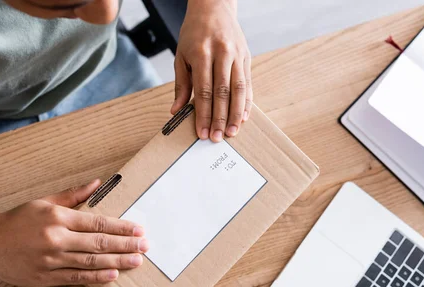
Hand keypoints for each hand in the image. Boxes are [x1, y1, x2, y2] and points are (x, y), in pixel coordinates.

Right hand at [0, 180, 148, 286]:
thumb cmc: (16, 220)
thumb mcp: (44, 202)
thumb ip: (73, 195)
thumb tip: (98, 183)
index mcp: (58, 217)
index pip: (98, 223)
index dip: (122, 228)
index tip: (139, 230)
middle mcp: (57, 238)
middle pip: (99, 243)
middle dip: (126, 245)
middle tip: (146, 247)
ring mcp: (51, 260)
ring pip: (91, 262)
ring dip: (117, 262)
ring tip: (137, 262)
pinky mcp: (45, 277)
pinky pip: (76, 278)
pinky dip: (96, 277)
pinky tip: (113, 275)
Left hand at [171, 0, 251, 142]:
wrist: (213, 7)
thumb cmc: (193, 34)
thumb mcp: (181, 56)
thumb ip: (181, 85)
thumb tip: (176, 111)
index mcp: (202, 53)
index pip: (204, 90)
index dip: (203, 114)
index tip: (202, 132)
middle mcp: (221, 53)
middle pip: (222, 92)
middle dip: (219, 118)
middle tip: (216, 137)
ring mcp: (236, 54)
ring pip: (238, 89)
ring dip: (235, 114)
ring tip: (231, 132)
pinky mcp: (246, 56)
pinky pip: (248, 83)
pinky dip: (246, 102)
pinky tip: (243, 117)